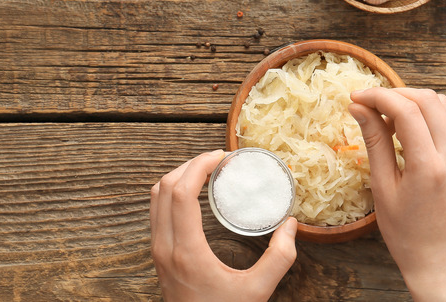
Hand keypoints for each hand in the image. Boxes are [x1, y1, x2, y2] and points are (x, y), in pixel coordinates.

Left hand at [150, 149, 297, 301]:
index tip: (222, 157)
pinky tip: (196, 194)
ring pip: (155, 198)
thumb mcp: (258, 291)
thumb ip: (279, 258)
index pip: (181, 193)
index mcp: (186, 251)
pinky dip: (173, 193)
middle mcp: (165, 247)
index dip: (200, 166)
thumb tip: (290, 225)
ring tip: (207, 171)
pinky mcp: (159, 255)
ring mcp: (158, 251)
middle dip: (190, 165)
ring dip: (178, 176)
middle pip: (163, 187)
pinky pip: (157, 211)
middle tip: (218, 160)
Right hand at [349, 88, 445, 301]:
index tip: (355, 97)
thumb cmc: (404, 232)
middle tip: (367, 104)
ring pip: (441, 104)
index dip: (378, 96)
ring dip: (411, 101)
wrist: (438, 259)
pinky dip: (425, 114)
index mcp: (429, 166)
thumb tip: (358, 107)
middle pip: (426, 99)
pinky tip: (405, 128)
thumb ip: (374, 141)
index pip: (406, 110)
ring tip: (385, 117)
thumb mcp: (382, 186)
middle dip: (394, 94)